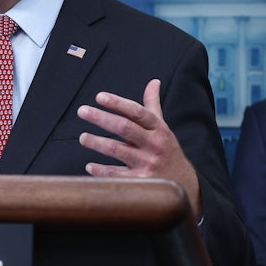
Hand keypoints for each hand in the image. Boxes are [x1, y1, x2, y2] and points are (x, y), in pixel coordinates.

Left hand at [76, 78, 201, 218]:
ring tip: (82, 137)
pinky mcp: (141, 182)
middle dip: (101, 118)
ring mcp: (147, 163)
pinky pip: (117, 175)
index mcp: (158, 128)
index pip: (137, 112)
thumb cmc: (166, 151)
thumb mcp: (163, 128)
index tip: (99, 96)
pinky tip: (89, 166)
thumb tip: (153, 81)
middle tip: (82, 110)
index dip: (118, 103)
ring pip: (117, 150)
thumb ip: (153, 105)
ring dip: (97, 142)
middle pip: (124, 127)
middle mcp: (154, 144)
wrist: (183, 184)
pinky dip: (101, 171)